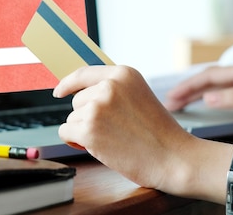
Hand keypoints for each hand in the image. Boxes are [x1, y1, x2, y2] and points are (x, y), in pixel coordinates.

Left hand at [53, 66, 220, 195]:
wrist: (174, 158)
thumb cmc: (158, 133)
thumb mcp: (138, 96)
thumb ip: (113, 91)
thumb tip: (78, 93)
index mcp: (123, 74)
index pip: (83, 73)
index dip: (67, 84)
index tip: (58, 92)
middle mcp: (108, 86)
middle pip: (77, 101)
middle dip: (88, 117)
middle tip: (115, 130)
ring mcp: (97, 107)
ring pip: (72, 118)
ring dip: (85, 131)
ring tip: (114, 139)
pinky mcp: (89, 129)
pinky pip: (65, 132)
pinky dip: (76, 142)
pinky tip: (99, 147)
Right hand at [165, 61, 232, 133]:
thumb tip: (207, 97)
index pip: (209, 76)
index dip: (188, 86)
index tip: (172, 97)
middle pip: (208, 79)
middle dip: (187, 89)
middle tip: (169, 102)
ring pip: (214, 85)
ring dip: (195, 93)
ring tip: (178, 103)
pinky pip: (222, 92)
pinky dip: (207, 96)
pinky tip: (201, 102)